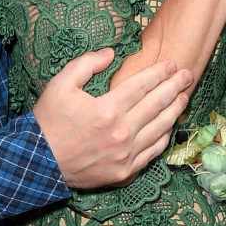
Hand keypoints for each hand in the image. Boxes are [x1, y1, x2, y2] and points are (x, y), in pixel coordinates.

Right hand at [34, 48, 193, 188]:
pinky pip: (153, 153)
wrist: (38, 163)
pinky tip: (169, 126)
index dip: (160, 73)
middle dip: (175, 87)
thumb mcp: (60, 85)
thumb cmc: (48, 122)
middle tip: (188, 75)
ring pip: (160, 129)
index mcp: (107, 109)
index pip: (143, 86)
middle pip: (157, 105)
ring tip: (184, 98)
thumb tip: (111, 53)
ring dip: (175, 111)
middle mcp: (121, 133)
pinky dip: (164, 137)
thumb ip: (86, 64)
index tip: (172, 64)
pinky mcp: (125, 172)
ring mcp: (125, 155)